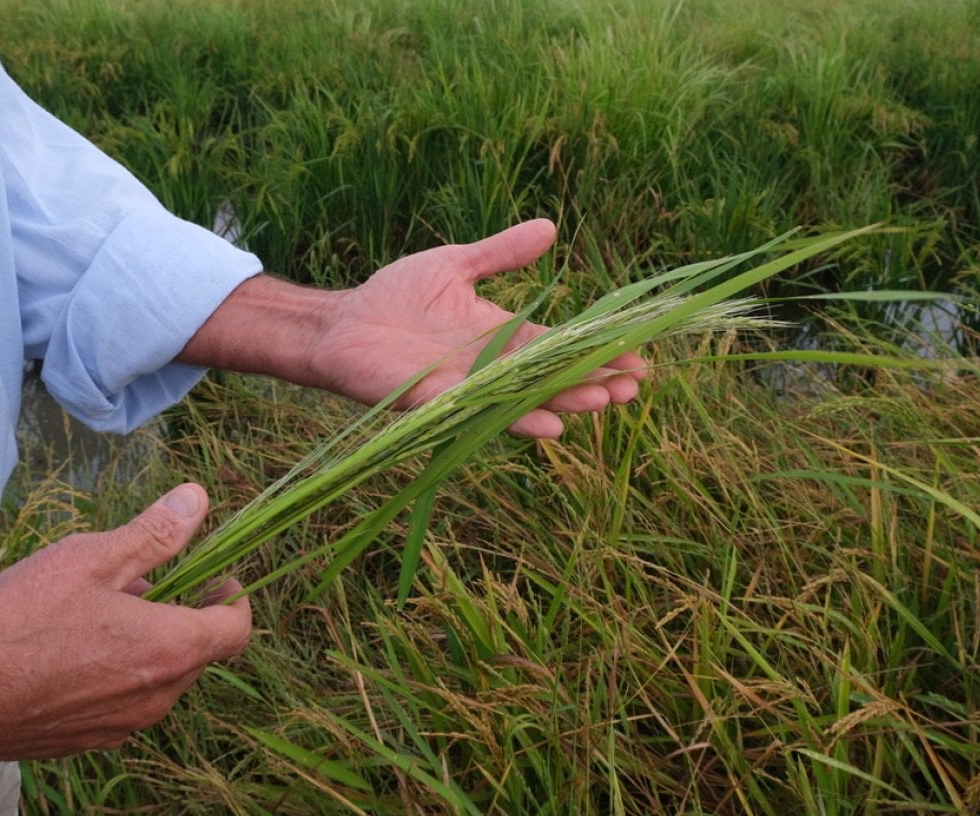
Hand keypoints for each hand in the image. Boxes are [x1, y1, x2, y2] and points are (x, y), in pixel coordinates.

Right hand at [0, 483, 250, 784]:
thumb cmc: (21, 619)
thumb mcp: (92, 559)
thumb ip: (154, 533)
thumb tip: (198, 499)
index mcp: (171, 649)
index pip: (236, 629)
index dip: (233, 598)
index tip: (216, 576)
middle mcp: (157, 698)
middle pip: (196, 653)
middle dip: (179, 614)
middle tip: (138, 583)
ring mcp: (122, 727)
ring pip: (157, 680)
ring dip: (145, 644)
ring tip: (95, 612)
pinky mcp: (86, 744)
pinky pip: (121, 704)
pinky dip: (114, 674)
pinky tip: (67, 650)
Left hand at [315, 219, 646, 437]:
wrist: (340, 322)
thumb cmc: (393, 296)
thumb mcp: (455, 264)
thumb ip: (501, 253)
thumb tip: (551, 226)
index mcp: (499, 335)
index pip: (557, 345)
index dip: (595, 351)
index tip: (639, 357)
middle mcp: (489, 366)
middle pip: (548, 376)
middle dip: (591, 381)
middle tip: (633, 388)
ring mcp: (464, 387)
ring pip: (522, 397)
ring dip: (561, 400)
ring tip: (600, 402)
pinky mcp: (433, 400)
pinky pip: (477, 411)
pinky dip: (511, 418)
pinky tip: (545, 425)